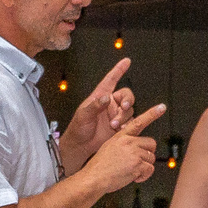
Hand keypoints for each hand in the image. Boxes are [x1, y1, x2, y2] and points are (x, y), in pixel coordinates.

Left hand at [59, 58, 135, 174]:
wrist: (81, 146)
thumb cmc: (78, 128)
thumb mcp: (83, 115)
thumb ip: (95, 106)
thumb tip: (106, 98)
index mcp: (100, 96)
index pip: (111, 80)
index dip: (118, 70)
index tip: (126, 61)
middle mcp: (110, 104)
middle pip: (126, 96)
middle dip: (127, 101)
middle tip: (122, 108)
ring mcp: (115, 114)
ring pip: (129, 110)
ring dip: (124, 116)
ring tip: (114, 125)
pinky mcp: (119, 125)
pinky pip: (129, 122)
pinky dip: (127, 124)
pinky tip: (121, 129)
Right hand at [78, 103, 165, 199]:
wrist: (93, 178)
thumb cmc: (99, 167)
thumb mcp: (108, 148)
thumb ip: (123, 144)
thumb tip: (137, 148)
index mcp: (121, 136)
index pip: (139, 122)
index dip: (152, 114)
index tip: (162, 107)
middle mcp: (129, 142)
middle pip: (151, 144)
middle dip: (147, 154)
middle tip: (137, 162)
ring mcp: (134, 153)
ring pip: (151, 158)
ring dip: (144, 167)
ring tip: (130, 171)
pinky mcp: (137, 164)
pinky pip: (149, 169)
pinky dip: (143, 176)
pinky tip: (133, 177)